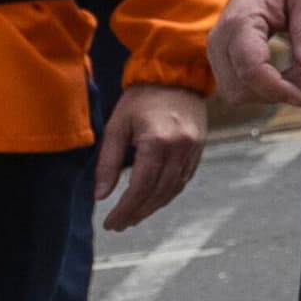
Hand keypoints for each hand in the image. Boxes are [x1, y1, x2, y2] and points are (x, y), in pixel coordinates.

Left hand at [95, 82, 207, 230]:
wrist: (176, 75)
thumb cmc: (141, 98)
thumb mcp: (117, 126)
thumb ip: (108, 162)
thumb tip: (101, 196)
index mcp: (157, 141)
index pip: (140, 188)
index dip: (125, 210)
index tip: (110, 223)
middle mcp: (179, 148)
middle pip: (157, 193)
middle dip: (137, 213)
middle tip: (119, 225)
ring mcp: (193, 149)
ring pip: (172, 190)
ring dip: (152, 207)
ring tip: (133, 217)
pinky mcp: (199, 149)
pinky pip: (183, 180)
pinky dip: (167, 194)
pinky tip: (153, 200)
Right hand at [209, 0, 300, 105]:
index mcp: (241, 21)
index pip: (251, 70)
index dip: (277, 89)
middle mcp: (220, 38)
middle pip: (241, 88)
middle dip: (276, 92)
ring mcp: (217, 48)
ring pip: (237, 92)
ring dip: (270, 92)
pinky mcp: (222, 55)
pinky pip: (238, 84)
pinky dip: (263, 87)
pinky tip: (289, 75)